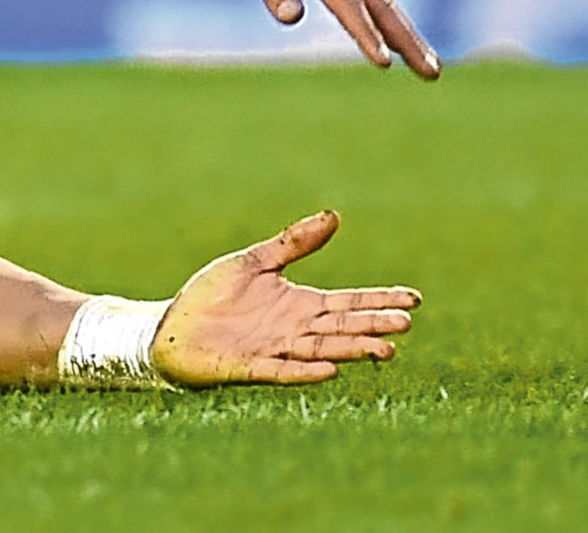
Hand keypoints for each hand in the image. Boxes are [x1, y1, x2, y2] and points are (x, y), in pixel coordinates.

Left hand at [151, 211, 417, 386]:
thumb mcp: (254, 261)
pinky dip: (307, 372)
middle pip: (342, 327)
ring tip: (385, 350)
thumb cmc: (212, 295)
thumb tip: (334, 216)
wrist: (173, 325)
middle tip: (405, 324)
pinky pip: (284, 370)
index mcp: (299, 304)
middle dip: (373, 326)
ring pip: (322, 350)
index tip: (414, 299)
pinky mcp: (251, 366)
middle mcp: (295, 329)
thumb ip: (293, 243)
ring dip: (352, 350)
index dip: (379, 300)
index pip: (349, 302)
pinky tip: (331, 371)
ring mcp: (276, 349)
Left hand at [209, 0, 440, 78]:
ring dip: (404, 30)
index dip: (365, 34)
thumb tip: (292, 18)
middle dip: (408, 40)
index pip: (347, 3)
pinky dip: (386, 13)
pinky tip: (392, 30)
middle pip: (382, 3)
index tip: (385, 63)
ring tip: (425, 62)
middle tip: (433, 72)